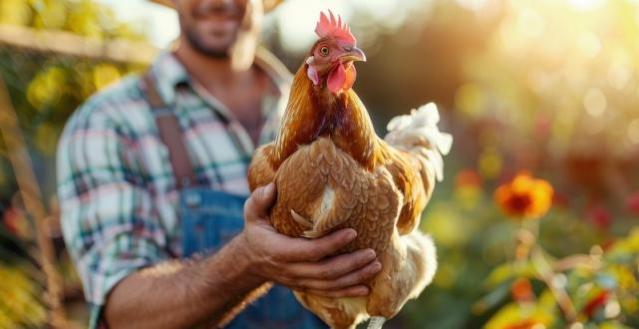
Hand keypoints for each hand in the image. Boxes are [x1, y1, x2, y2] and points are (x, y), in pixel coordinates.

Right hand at [238, 183, 381, 297]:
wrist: (250, 261)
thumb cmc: (257, 232)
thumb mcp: (252, 214)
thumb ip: (259, 199)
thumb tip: (272, 186)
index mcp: (280, 251)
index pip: (310, 251)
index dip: (332, 244)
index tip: (352, 232)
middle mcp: (291, 270)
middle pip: (325, 272)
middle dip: (351, 264)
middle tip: (372, 253)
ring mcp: (299, 281)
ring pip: (330, 284)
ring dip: (355, 277)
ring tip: (376, 265)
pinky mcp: (305, 287)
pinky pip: (329, 293)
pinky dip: (348, 291)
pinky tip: (366, 288)